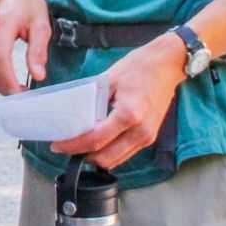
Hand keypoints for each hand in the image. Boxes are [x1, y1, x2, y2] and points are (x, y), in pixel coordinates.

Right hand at [0, 0, 50, 94]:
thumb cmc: (30, 5)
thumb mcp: (42, 25)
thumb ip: (38, 50)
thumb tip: (38, 76)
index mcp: (3, 24)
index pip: (0, 57)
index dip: (9, 79)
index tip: (22, 93)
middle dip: (5, 87)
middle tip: (24, 96)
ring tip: (18, 90)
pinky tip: (8, 81)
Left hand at [52, 34, 187, 168]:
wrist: (167, 64)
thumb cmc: (139, 67)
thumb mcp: (109, 80)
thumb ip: (92, 102)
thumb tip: (73, 118)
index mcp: (128, 114)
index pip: (95, 140)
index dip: (73, 146)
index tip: (58, 145)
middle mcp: (140, 131)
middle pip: (105, 158)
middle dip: (83, 155)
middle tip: (67, 147)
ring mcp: (147, 136)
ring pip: (116, 160)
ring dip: (96, 157)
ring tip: (80, 145)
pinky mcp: (150, 137)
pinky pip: (125, 153)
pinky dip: (109, 151)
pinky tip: (98, 142)